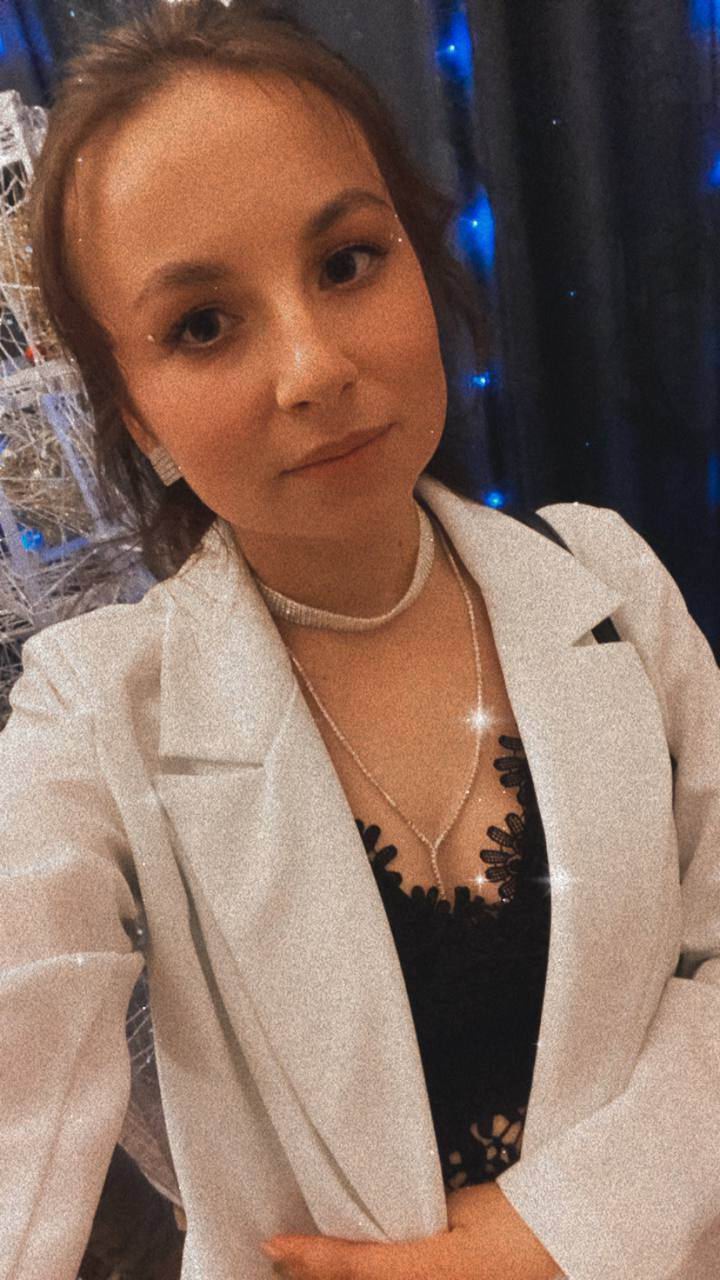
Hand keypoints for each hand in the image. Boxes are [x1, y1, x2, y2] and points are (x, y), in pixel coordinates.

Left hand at [261, 1180, 561, 1278]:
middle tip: (278, 1254)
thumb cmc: (517, 1219)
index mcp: (428, 1271)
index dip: (310, 1256)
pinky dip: (369, 1277)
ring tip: (301, 1263)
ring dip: (339, 1279)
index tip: (272, 1242)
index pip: (356, 1265)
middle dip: (314, 1276)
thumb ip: (415, 1227)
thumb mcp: (460, 1211)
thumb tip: (383, 1230)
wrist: (563, 1240)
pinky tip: (351, 1269)